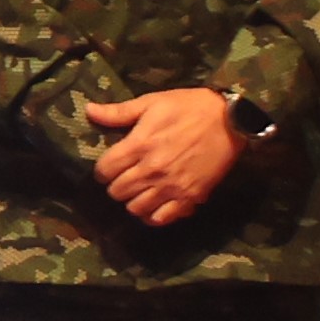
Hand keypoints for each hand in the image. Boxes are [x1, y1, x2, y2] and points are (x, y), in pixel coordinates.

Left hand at [78, 85, 246, 225]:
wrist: (230, 120)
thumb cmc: (189, 107)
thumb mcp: (152, 102)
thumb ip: (119, 112)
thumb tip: (89, 110)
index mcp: (139, 145)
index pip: (104, 170)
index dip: (102, 169)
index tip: (109, 166)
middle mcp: (152, 170)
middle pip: (117, 192)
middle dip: (115, 185)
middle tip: (124, 178)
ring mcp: (171, 186)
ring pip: (135, 208)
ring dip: (132, 201)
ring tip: (138, 192)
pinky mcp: (189, 197)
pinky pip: (161, 218)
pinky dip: (153, 215)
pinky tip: (154, 205)